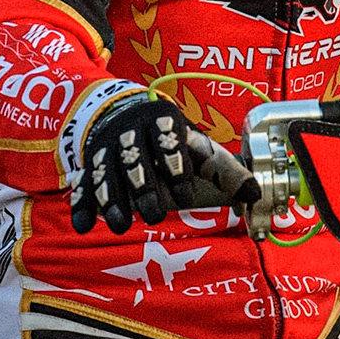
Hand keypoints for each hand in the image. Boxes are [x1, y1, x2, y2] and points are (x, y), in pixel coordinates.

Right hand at [69, 96, 258, 234]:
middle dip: (143, 188)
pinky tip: (83, 226)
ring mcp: (106, 147)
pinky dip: (82, 204)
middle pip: (134, 159)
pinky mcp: (88, 163)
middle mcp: (130, 131)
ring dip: (111, 199)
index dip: (176, 169)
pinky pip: (82, 184)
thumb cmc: (170, 137)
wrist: (123, 112)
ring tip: (120, 225)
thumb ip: (225, 170)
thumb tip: (257, 194)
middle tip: (153, 216)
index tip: (185, 198)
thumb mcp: (197, 146)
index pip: (168, 141)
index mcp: (161, 121)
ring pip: (105, 172)